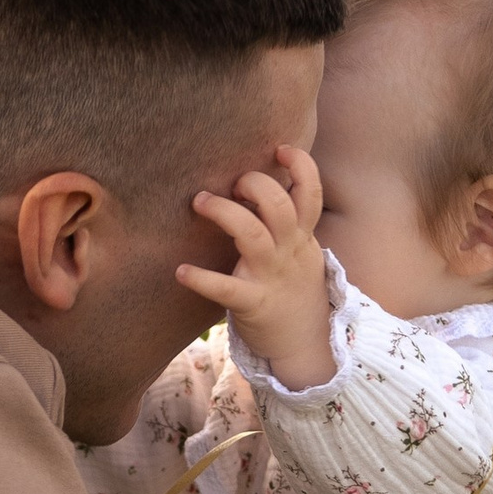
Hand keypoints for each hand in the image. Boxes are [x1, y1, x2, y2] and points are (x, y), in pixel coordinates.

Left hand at [176, 146, 334, 387]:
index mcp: (301, 237)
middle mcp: (289, 251)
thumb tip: (258, 187)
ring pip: (253, 235)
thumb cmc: (293, 290)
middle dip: (255, 184)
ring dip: (225, 213)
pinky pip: (226, 289)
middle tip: (232, 183)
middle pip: (279, 206)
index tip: (280, 148)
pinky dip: (202, 278)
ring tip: (200, 202)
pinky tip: (181, 271)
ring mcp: (271, 276)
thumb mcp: (301, 253)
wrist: (307, 344)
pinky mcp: (253, 303)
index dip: (301, 166)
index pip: (311, 193)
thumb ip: (286, 222)